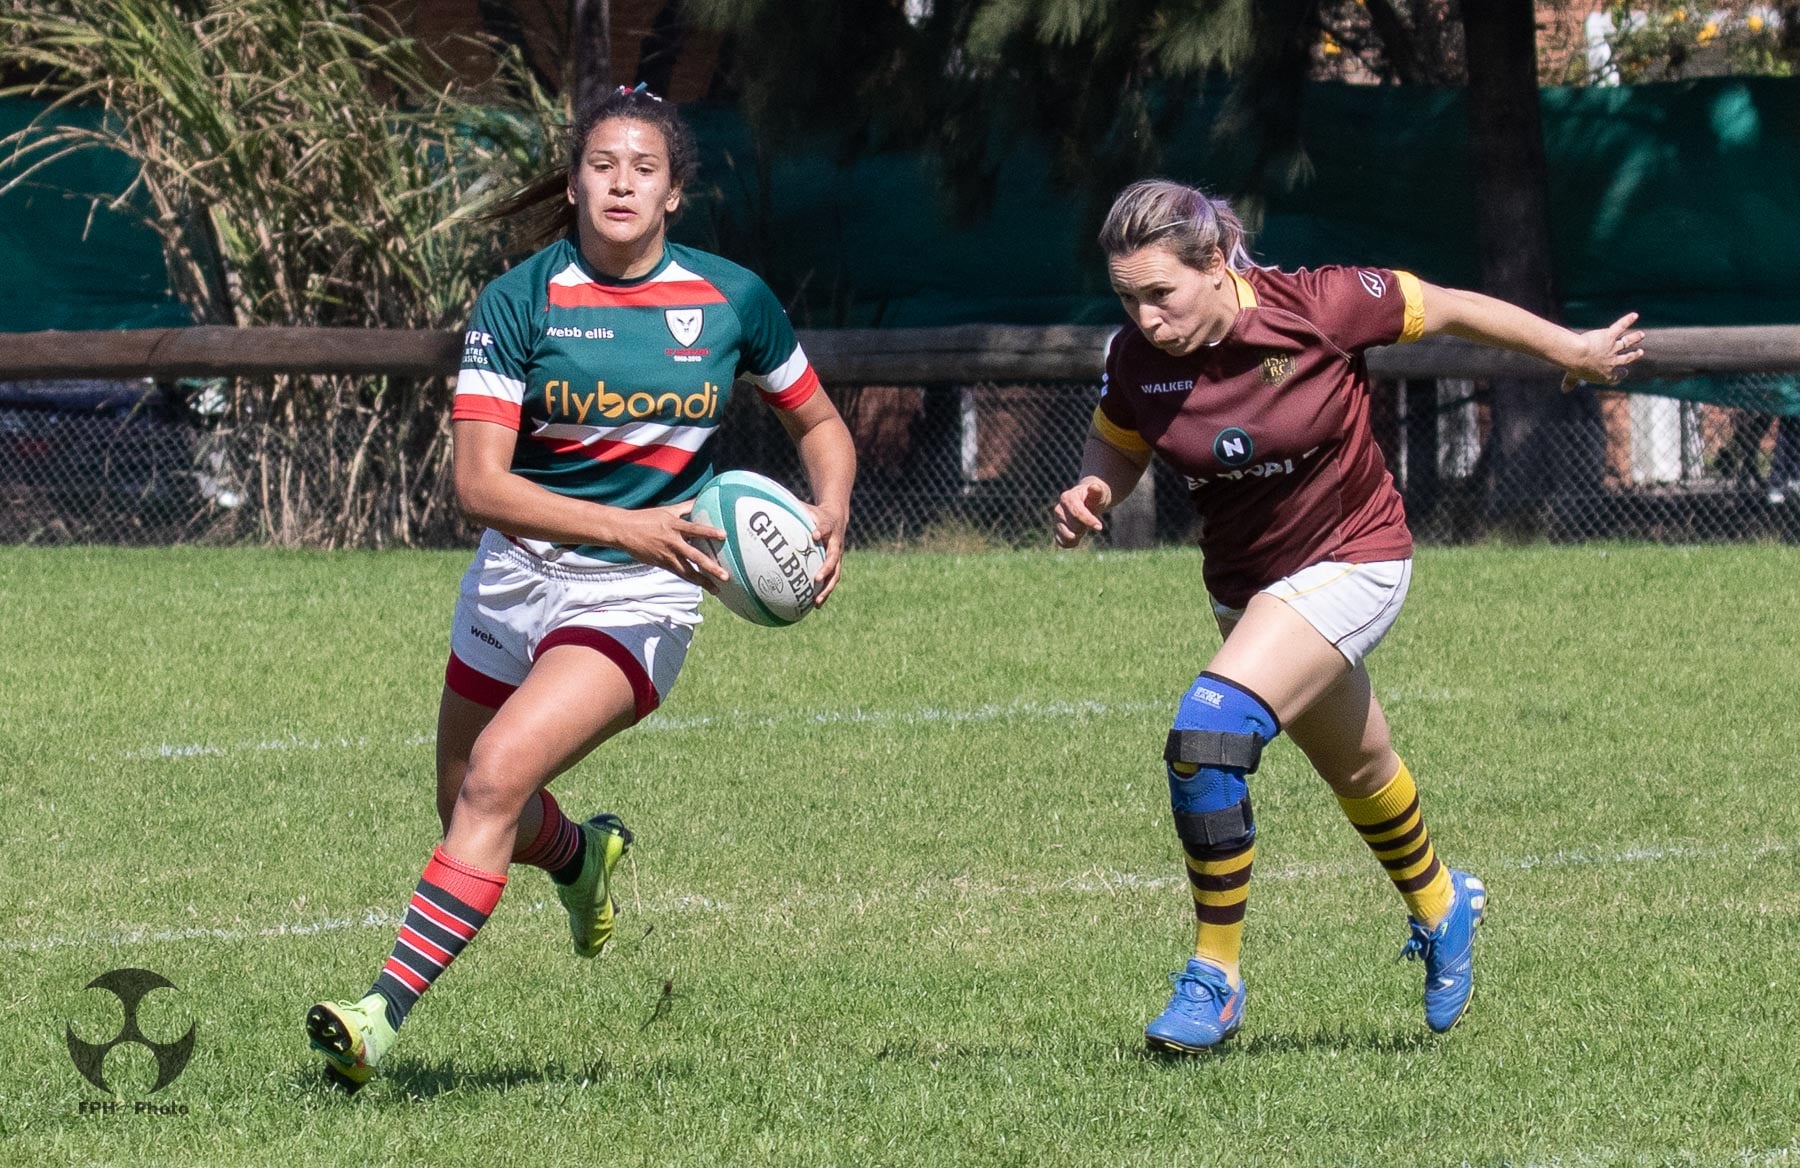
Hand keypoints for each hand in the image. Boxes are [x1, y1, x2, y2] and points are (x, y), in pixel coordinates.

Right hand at [606, 501, 728, 589]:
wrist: (624, 530)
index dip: (709, 531)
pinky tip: (701, 585)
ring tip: (716, 589)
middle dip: (710, 567)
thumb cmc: (647, 518)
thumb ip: (686, 506)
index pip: (695, 529)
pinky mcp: (661, 564)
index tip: (724, 535)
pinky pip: (679, 573)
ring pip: (687, 571)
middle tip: (725, 576)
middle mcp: (672, 542)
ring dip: (703, 581)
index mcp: (674, 526)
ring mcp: (667, 555)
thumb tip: (702, 497)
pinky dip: (691, 579)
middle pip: (694, 556)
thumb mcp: (667, 510)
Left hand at [802, 501, 848, 605]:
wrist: (837, 517)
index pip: (825, 527)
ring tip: (816, 601)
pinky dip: (824, 592)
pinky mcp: (836, 565)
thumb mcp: (806, 507)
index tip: (815, 534)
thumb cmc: (817, 514)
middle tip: (816, 579)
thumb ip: (792, 508)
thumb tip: (768, 505)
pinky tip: (814, 605)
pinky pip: (831, 580)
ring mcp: (837, 556)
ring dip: (827, 588)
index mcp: (829, 527)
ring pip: (835, 574)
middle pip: (834, 558)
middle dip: (826, 569)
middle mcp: (836, 543)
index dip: (822, 530)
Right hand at [1052, 476, 1112, 547]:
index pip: (1076, 513)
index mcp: (1067, 497)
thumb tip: (1094, 487)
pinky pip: (1062, 543)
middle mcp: (1058, 509)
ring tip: (1083, 527)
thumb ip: (1097, 492)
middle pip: (1074, 526)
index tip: (1099, 527)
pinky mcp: (1057, 530)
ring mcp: (1056, 520)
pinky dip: (1071, 543)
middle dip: (1085, 526)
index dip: (1088, 521)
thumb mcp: (1100, 493)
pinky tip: (1078, 538)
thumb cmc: (1096, 497)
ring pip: (1067, 536)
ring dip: (1078, 535)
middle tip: (1090, 520)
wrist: (1089, 501)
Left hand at [1561, 312, 1645, 391]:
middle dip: (1633, 355)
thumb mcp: (1572, 376)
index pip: (1616, 376)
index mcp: (1605, 375)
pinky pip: (1620, 327)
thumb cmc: (1574, 367)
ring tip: (1641, 334)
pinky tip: (1634, 315)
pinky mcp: (1609, 336)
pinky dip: (1627, 320)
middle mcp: (1612, 362)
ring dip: (1634, 338)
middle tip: (1640, 352)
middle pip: (1626, 358)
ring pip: (1627, 342)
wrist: (1577, 355)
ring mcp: (1612, 348)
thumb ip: (1570, 382)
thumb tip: (1564, 390)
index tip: (1625, 371)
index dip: (1621, 374)